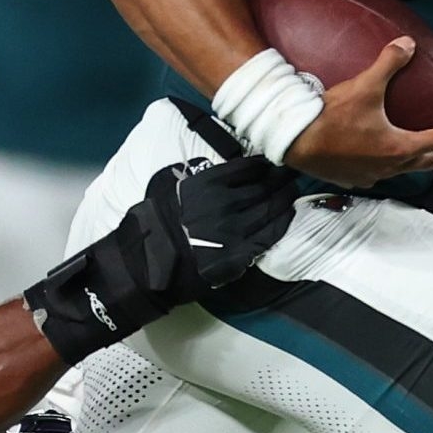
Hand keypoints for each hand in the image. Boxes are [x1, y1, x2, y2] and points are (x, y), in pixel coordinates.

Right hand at [22, 154, 297, 365]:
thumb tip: (216, 174)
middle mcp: (223, 205)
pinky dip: (280, 226)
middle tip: (292, 175)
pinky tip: (287, 218)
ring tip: (292, 193)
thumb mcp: (168, 194)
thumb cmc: (149, 231)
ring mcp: (233, 231)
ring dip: (285, 200)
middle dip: (280, 181)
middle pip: (263, 187)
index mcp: (205, 187)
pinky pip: (267, 238)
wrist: (140, 270)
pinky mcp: (237, 256)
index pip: (245, 168)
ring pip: (270, 210)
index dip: (263, 165)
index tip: (273, 162)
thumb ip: (197, 184)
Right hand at [282, 39, 432, 188]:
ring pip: (403, 170)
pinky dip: (385, 164)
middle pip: (427, 162)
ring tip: (414, 146)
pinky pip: (377, 174)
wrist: (297, 142)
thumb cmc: (333, 118)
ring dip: (413, 159)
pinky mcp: (353, 179)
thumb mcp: (364, 85)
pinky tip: (376, 154)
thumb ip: (389, 63)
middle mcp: (390, 167)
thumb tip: (408, 44)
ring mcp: (371, 176)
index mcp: (401, 147)